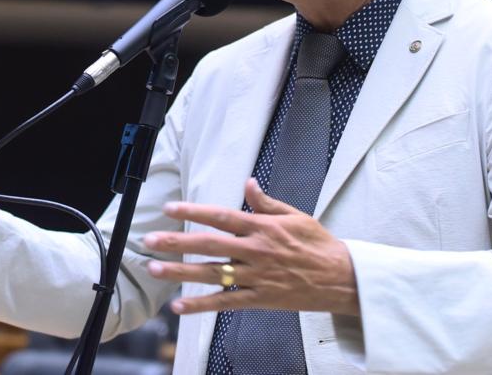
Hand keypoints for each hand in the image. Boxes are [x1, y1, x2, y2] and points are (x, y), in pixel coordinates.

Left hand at [143, 178, 359, 316]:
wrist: (341, 278)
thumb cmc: (319, 244)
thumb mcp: (296, 216)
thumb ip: (267, 204)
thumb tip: (248, 184)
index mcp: (263, 227)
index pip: (221, 216)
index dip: (194, 211)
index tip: (171, 208)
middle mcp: (256, 250)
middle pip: (209, 244)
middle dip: (176, 241)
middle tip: (150, 239)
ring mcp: (256, 276)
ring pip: (212, 274)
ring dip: (180, 272)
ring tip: (154, 269)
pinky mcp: (260, 299)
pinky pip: (226, 303)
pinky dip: (202, 306)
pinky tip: (180, 307)